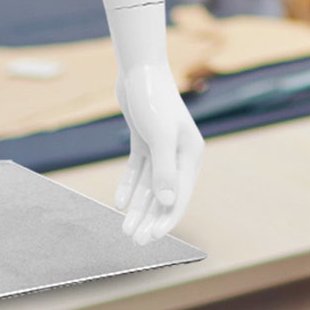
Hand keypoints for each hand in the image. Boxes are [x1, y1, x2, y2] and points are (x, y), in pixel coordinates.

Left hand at [114, 62, 203, 243]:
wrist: (139, 69)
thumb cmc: (153, 100)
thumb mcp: (160, 137)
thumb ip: (165, 171)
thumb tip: (168, 203)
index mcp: (189, 155)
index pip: (179, 195)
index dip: (166, 219)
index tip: (152, 238)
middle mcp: (177, 154)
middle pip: (164, 195)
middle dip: (150, 219)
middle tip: (135, 241)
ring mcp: (160, 147)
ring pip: (150, 186)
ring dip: (138, 208)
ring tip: (125, 229)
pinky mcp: (144, 140)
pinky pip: (138, 170)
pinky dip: (130, 186)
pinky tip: (119, 203)